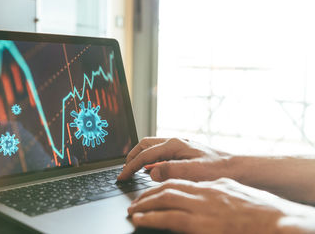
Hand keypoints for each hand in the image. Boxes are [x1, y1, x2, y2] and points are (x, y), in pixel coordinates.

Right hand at [117, 137, 228, 180]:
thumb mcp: (193, 172)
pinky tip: (152, 169)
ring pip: (151, 147)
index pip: (144, 155)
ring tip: (133, 168)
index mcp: (174, 144)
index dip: (130, 166)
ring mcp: (179, 145)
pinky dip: (150, 159)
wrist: (235, 167)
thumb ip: (170, 171)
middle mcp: (175, 141)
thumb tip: (150, 172)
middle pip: (144, 145)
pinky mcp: (182, 151)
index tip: (122, 176)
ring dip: (140, 156)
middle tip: (124, 170)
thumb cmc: (217, 169)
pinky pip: (160, 152)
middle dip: (131, 156)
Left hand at [128, 178, 314, 233]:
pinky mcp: (198, 225)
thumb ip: (214, 191)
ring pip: (164, 200)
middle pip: (167, 188)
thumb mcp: (232, 193)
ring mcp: (199, 208)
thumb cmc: (258, 210)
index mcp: (209, 186)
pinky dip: (151, 217)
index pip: (177, 182)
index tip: (150, 191)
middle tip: (136, 202)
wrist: (274, 221)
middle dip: (148, 195)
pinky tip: (140, 219)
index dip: (160, 186)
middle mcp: (201, 193)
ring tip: (133, 211)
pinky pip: (168, 218)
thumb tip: (203, 192)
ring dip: (144, 205)